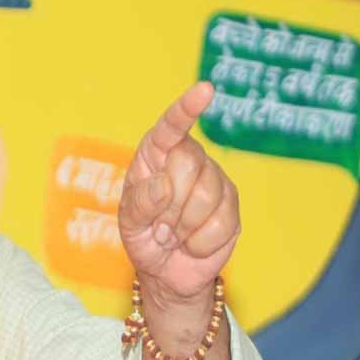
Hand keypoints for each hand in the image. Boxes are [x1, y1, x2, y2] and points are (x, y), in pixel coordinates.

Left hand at [119, 82, 240, 305]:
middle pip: (189, 165)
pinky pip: (220, 223)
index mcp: (155, 155)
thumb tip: (163, 185)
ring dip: (183, 226)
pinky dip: (199, 242)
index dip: (187, 108)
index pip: (170, 127)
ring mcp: (214, 182)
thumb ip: (140, 202)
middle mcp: (188, 161)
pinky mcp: (232, 207)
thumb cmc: (142, 235)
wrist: (166, 270)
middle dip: (170, 204)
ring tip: (174, 234)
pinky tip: (192, 243)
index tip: (205, 89)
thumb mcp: (128, 221)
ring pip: (205, 197)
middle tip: (160, 225)